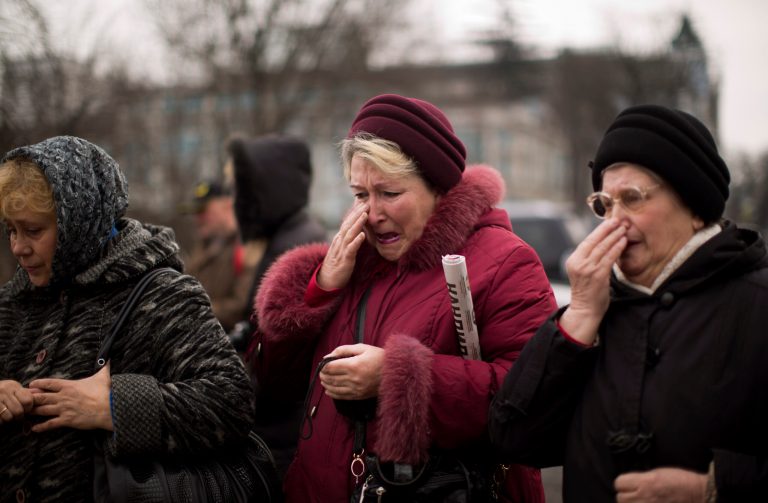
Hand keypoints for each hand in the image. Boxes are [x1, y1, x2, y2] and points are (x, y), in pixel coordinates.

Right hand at [0, 379, 33, 423]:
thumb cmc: (2, 392)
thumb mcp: (13, 389)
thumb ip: (25, 394)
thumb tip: (40, 400)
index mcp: (13, 386)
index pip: (28, 400)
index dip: (28, 408)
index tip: (26, 410)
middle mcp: (4, 391)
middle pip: (19, 411)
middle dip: (19, 417)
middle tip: (16, 416)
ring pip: (9, 417)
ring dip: (10, 420)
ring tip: (8, 416)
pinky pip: (0, 419)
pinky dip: (2, 421)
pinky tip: (1, 417)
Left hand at [28, 363, 112, 431]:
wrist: (109, 407)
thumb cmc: (106, 391)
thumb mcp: (103, 376)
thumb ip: (104, 367)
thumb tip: (110, 358)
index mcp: (69, 386)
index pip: (50, 383)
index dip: (39, 383)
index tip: (31, 384)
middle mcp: (63, 397)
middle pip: (42, 397)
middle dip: (31, 398)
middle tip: (22, 399)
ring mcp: (64, 409)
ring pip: (43, 410)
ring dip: (33, 411)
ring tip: (24, 412)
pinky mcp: (67, 420)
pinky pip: (50, 424)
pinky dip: (41, 426)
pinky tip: (34, 428)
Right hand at [317, 203, 368, 289]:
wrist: (327, 281)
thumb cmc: (337, 264)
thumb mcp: (343, 248)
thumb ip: (349, 238)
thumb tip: (359, 228)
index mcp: (340, 238)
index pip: (347, 222)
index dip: (354, 211)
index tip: (363, 201)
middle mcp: (339, 241)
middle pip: (348, 224)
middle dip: (357, 213)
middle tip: (366, 203)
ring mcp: (341, 250)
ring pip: (349, 234)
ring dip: (357, 223)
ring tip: (365, 214)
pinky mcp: (344, 260)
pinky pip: (350, 249)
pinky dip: (356, 241)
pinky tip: (362, 235)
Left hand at [320, 344, 383, 399]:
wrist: (395, 372)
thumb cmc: (379, 357)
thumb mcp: (362, 348)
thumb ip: (344, 350)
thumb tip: (328, 356)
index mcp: (353, 365)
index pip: (330, 368)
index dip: (323, 366)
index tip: (322, 364)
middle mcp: (353, 378)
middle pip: (330, 378)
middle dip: (323, 375)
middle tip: (321, 372)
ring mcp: (356, 389)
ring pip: (334, 388)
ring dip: (326, 384)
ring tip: (323, 379)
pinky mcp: (359, 395)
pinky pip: (342, 396)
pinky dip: (332, 393)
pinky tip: (328, 390)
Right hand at [558, 218, 626, 344]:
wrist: (585, 310)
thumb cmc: (586, 291)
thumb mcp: (582, 271)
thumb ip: (588, 258)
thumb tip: (602, 243)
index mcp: (573, 260)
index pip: (587, 241)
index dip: (599, 230)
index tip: (609, 222)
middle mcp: (578, 263)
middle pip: (594, 241)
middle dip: (608, 229)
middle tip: (619, 220)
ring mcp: (587, 269)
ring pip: (603, 247)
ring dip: (615, 236)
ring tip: (624, 228)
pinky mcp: (598, 275)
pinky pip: (609, 257)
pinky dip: (617, 248)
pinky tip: (623, 242)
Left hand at [615, 467, 706, 501]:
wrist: (700, 495)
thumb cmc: (682, 481)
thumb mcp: (658, 473)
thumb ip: (641, 478)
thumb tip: (629, 483)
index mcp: (645, 482)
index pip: (618, 483)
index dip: (623, 483)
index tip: (628, 484)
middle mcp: (645, 497)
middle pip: (620, 498)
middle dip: (626, 496)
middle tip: (635, 495)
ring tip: (642, 502)